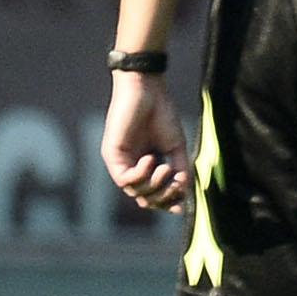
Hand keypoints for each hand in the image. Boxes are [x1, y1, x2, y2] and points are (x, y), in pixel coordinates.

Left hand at [103, 72, 191, 212]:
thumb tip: (184, 196)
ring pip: (134, 192)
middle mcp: (131, 167)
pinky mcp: (112, 156)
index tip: (183, 204)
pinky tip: (151, 159)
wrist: (148, 91)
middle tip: (178, 184)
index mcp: (146, 165)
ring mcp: (120, 162)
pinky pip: (125, 179)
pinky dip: (141, 174)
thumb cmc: (162, 114)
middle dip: (163, 197)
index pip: (153, 194)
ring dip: (154, 185)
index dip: (167, 202)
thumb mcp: (176, 148)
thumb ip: (179, 171)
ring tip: (165, 167)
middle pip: (144, 198)